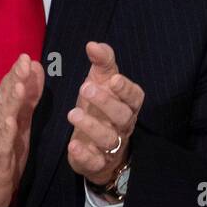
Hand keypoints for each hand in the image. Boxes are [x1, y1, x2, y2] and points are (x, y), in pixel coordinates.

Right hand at [0, 54, 44, 206]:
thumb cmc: (2, 159)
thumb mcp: (19, 127)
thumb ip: (27, 102)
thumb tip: (34, 73)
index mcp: (3, 118)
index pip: (9, 92)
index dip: (18, 74)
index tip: (28, 57)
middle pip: (4, 99)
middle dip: (14, 79)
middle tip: (24, 60)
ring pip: (1, 118)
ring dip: (9, 101)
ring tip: (19, 84)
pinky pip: (0, 146)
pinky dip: (4, 133)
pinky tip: (10, 122)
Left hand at [66, 41, 144, 191]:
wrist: (98, 148)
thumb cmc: (101, 109)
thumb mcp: (101, 82)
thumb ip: (101, 63)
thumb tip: (93, 44)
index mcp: (127, 105)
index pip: (134, 97)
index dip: (126, 89)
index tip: (114, 79)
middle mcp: (123, 126)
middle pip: (122, 116)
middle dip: (106, 102)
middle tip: (86, 88)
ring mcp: (111, 146)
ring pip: (108, 139)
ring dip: (92, 126)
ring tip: (72, 113)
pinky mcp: (97, 163)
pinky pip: (94, 161)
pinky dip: (84, 154)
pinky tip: (72, 145)